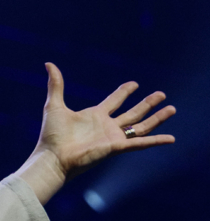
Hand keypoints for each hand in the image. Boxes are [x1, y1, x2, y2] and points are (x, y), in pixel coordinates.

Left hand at [16, 62, 175, 203]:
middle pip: (133, 113)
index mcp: (95, 116)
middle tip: (161, 94)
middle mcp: (107, 126)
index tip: (134, 84)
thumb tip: (49, 64)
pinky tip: (170, 138)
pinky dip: (156, 141)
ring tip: (172, 109)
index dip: (124, 92)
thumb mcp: (55, 105)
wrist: (53, 156)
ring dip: (157, 118)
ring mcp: (113, 137)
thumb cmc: (52, 135)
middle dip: (148, 103)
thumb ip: (56, 85)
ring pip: (141, 126)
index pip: (114, 101)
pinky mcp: (116, 147)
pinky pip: (140, 143)